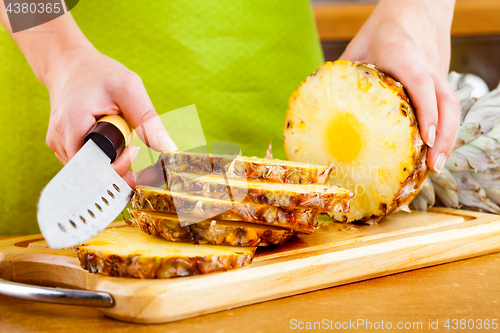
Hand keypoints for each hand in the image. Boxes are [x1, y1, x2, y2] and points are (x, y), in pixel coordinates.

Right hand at [43, 46, 176, 185]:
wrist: (71, 65)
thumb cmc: (100, 74)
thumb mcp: (129, 88)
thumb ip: (147, 118)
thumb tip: (168, 147)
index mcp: (71, 125)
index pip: (94, 167)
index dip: (119, 166)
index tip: (135, 149)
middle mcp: (59, 140)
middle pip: (93, 173)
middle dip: (119, 167)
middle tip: (134, 147)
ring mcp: (58, 146)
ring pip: (90, 171)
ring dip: (111, 163)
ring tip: (122, 138)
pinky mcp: (62, 148)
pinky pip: (86, 164)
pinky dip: (103, 159)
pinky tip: (113, 143)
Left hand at [340, 0, 458, 172]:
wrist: (417, 8)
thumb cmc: (384, 27)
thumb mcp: (359, 46)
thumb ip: (345, 72)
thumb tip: (322, 105)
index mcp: (404, 55)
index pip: (421, 84)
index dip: (427, 112)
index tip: (426, 138)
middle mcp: (428, 65)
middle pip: (446, 102)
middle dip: (444, 136)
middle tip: (433, 166)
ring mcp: (439, 72)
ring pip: (453, 107)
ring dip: (448, 138)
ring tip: (435, 167)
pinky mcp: (442, 79)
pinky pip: (448, 106)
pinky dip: (445, 129)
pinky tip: (434, 150)